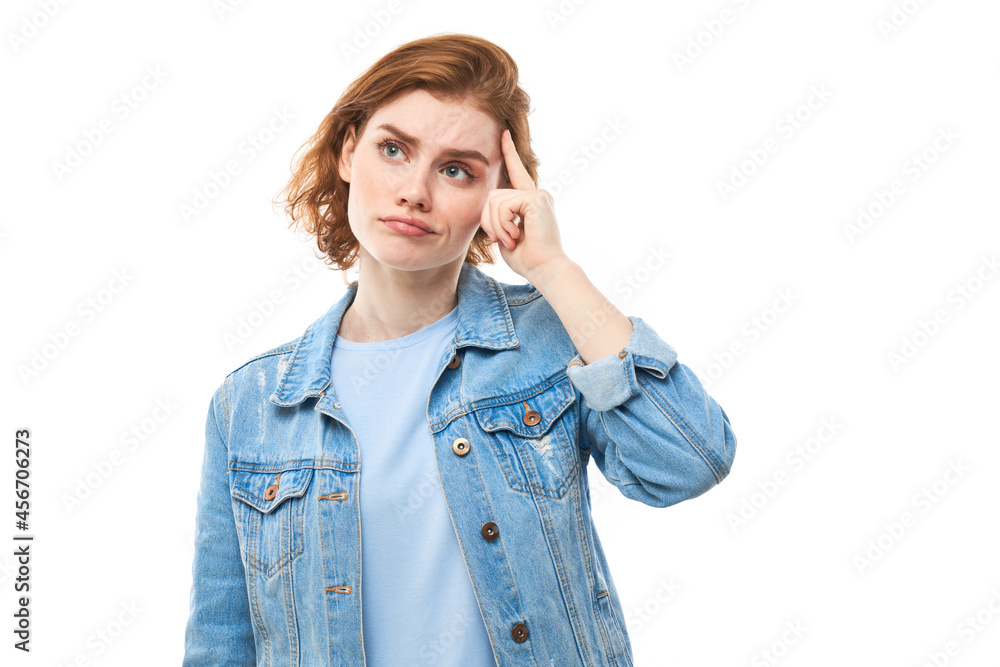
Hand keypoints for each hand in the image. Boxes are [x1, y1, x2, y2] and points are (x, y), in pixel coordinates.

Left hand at [480, 129, 568, 282]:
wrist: (546, 270)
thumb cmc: (528, 259)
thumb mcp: (506, 235)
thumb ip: (499, 218)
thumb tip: (489, 209)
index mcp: (531, 201)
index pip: (517, 172)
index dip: (509, 153)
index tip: (504, 134)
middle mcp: (536, 194)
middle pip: (493, 195)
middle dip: (489, 220)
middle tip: (501, 240)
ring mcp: (538, 195)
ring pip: (495, 200)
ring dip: (496, 225)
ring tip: (511, 240)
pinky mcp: (537, 199)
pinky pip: (504, 205)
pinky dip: (503, 224)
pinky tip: (516, 235)